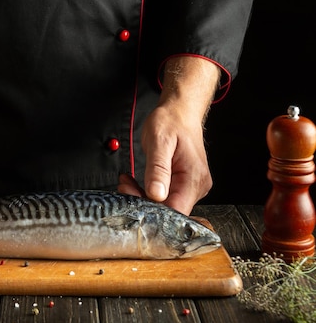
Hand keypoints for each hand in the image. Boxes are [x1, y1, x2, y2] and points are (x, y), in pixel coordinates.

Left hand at [119, 56, 219, 214]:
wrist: (179, 112)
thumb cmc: (171, 122)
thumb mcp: (159, 142)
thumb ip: (158, 169)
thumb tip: (156, 194)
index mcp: (194, 178)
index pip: (175, 210)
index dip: (151, 209)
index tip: (131, 194)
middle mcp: (196, 186)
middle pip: (168, 210)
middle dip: (142, 200)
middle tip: (124, 184)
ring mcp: (191, 187)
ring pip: (164, 205)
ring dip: (142, 196)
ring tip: (128, 180)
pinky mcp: (183, 185)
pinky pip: (164, 196)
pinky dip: (146, 191)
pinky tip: (135, 181)